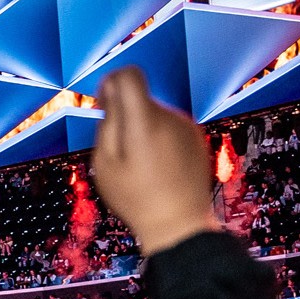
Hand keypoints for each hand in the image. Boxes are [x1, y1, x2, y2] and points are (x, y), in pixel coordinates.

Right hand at [92, 67, 223, 256]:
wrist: (178, 223)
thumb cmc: (136, 198)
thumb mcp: (105, 163)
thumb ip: (107, 123)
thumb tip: (112, 93)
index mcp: (145, 121)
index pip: (129, 75)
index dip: (111, 82)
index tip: (103, 103)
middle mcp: (170, 117)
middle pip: (140, 97)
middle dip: (124, 114)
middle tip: (117, 151)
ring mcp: (186, 126)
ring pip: (154, 112)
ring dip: (140, 128)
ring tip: (138, 164)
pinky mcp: (195, 137)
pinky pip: (169, 126)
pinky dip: (157, 137)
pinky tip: (155, 166)